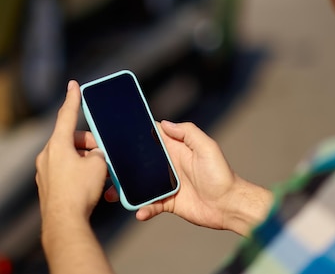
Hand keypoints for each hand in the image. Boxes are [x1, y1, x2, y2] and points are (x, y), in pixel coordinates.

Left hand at [36, 81, 107, 220]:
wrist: (65, 222)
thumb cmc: (80, 191)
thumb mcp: (98, 165)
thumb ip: (97, 154)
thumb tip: (94, 156)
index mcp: (57, 144)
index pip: (67, 115)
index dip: (73, 98)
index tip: (73, 84)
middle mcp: (47, 155)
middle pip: (71, 140)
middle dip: (89, 145)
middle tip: (104, 156)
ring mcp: (44, 171)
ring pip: (68, 157)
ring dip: (84, 160)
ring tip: (100, 175)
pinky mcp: (46, 186)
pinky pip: (64, 171)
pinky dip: (77, 172)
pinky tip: (89, 185)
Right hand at [105, 120, 271, 235]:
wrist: (230, 206)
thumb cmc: (221, 175)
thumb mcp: (207, 147)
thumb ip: (187, 132)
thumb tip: (164, 123)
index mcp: (174, 149)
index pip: (150, 137)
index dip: (133, 135)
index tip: (113, 135)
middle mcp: (167, 165)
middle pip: (138, 162)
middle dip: (121, 164)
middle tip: (104, 167)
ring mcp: (166, 184)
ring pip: (139, 184)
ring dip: (125, 189)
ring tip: (112, 194)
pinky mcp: (168, 203)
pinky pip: (150, 205)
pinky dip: (143, 209)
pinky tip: (139, 212)